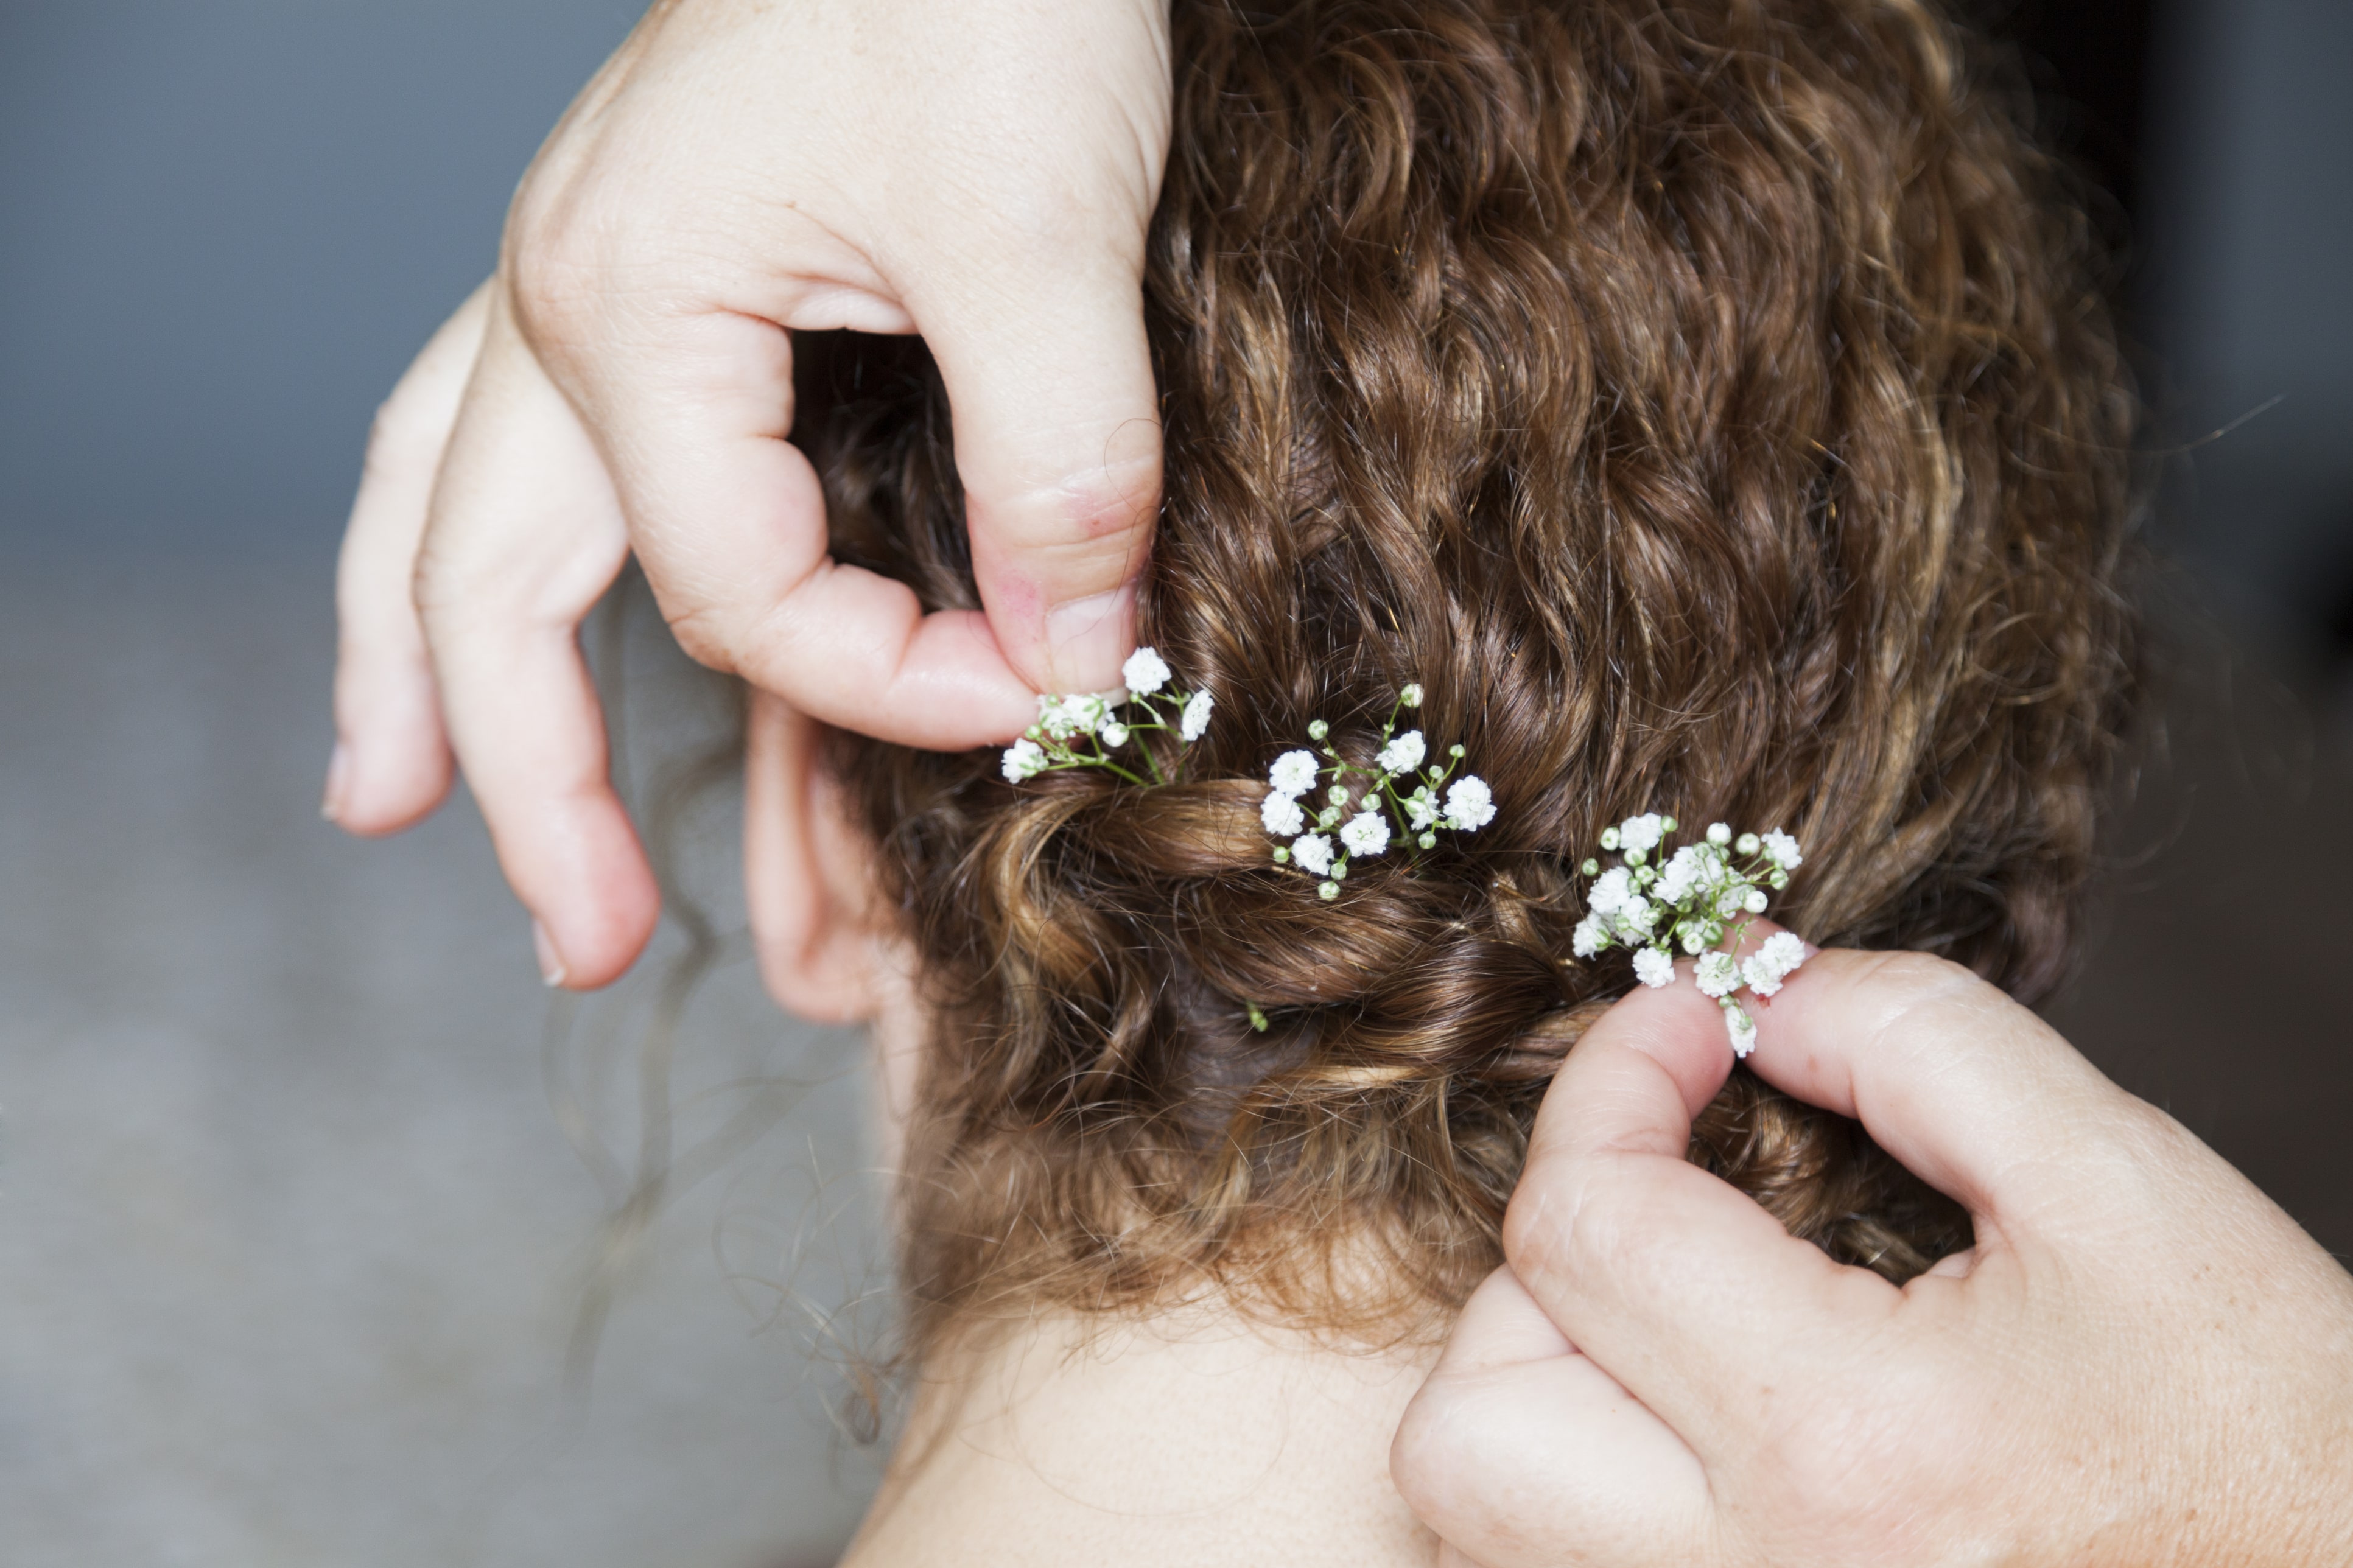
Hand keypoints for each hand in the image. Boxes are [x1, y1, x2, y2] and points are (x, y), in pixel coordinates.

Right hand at [327, 0, 1172, 986]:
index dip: (886, 684)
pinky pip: (521, 444)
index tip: (1036, 705)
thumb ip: (1057, 475)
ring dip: (436, 677)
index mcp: (629, 305)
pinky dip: (492, 557)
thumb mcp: (1044, 238)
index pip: (736, 595)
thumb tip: (1081, 672)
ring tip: (402, 814)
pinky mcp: (662, 275)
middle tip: (574, 947)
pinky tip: (470, 633)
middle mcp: (569, 303)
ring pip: (456, 516)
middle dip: (522, 786)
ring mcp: (594, 285)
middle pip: (485, 595)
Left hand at [1392, 946, 2352, 1565]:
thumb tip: (1759, 990)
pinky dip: (1572, 1478)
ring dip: (1531, 1377)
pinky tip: (1687, 1417)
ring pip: (1478, 1514)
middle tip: (1669, 1197)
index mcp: (1850, 1448)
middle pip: (1468, 1416)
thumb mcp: (2124, 1189)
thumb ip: (1920, 1044)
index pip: (1588, 1225)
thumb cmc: (2274, 1441)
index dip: (1614, 1077)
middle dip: (1544, 1262)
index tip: (1690, 1025)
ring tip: (1679, 1309)